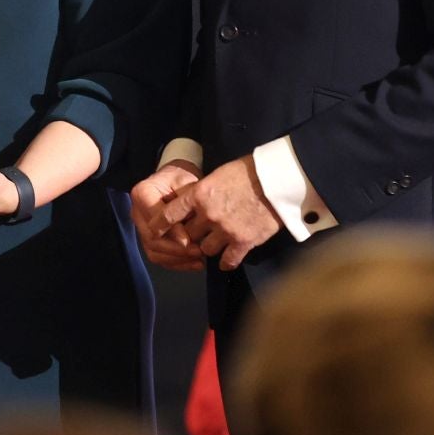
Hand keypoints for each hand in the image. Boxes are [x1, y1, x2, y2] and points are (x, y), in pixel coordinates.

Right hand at [132, 160, 204, 271]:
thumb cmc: (183, 179)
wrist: (178, 178)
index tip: (190, 241)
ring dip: (177, 260)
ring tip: (199, 260)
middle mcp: (136, 211)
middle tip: (199, 252)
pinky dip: (176, 263)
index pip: (154, 220)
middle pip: (152, 239)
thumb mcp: (187, 185)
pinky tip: (194, 263)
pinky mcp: (147, 237)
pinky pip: (158, 256)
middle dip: (176, 251)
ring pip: (153, 251)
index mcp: (142, 194)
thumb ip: (185, 209)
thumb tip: (185, 240)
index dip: (172, 233)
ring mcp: (140, 226)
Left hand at [163, 157, 280, 270]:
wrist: (278, 181)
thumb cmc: (249, 171)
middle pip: (188, 234)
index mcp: (199, 194)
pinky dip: (226, 262)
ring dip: (208, 247)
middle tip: (197, 234)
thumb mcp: (218, 175)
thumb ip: (202, 192)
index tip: (155, 231)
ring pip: (206, 249)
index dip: (160, 225)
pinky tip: (226, 262)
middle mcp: (208, 215)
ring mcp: (226, 230)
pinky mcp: (244, 242)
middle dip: (191, 234)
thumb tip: (194, 201)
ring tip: (215, 243)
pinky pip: (228, 260)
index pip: (170, 214)